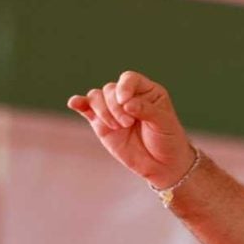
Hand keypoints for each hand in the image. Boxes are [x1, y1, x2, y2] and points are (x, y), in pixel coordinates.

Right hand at [68, 71, 195, 188]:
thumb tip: (126, 102)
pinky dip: (79, 103)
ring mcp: (113, 110)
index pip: (129, 79)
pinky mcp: (101, 123)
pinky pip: (86, 108)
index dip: (124, 87)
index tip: (126, 102)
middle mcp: (127, 97)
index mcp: (147, 91)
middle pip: (110, 89)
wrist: (162, 165)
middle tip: (128, 124)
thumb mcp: (164, 123)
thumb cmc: (168, 140)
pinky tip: (74, 103)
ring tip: (118, 127)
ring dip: (103, 111)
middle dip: (115, 107)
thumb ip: (146, 110)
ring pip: (96, 97)